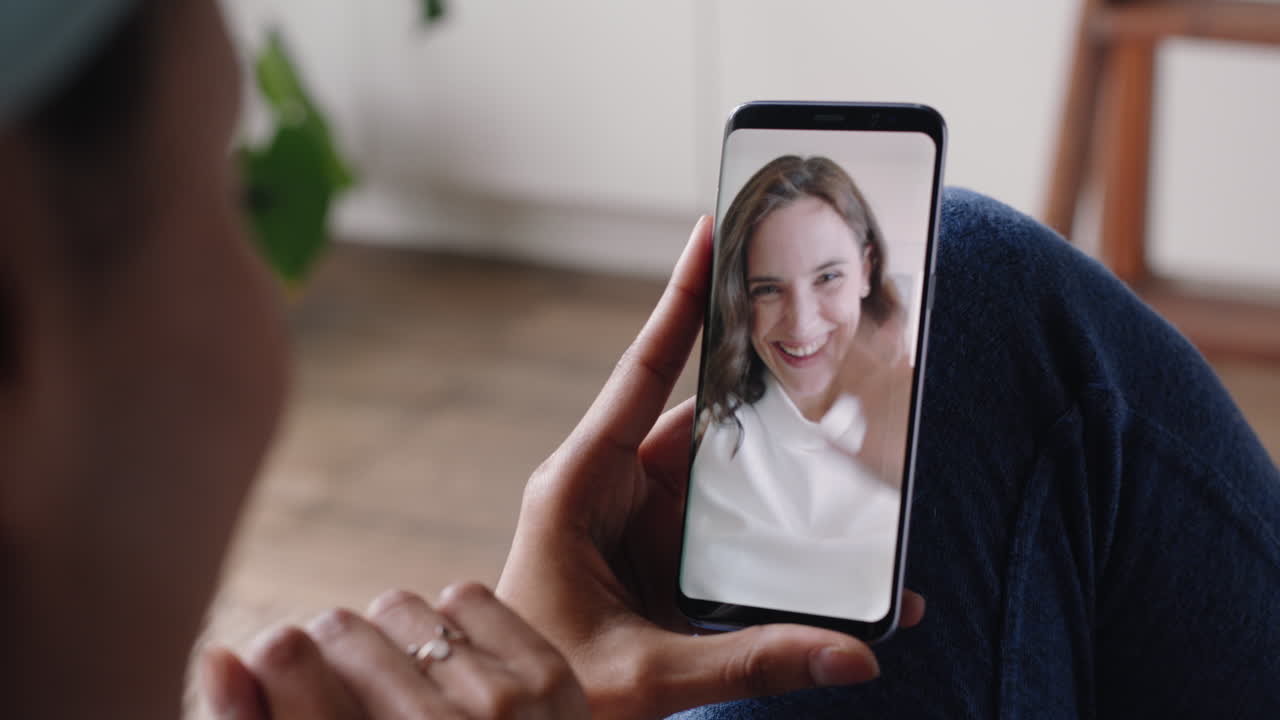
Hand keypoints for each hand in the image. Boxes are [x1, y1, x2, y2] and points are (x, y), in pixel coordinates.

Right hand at [199, 583, 587, 718]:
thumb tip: (216, 654)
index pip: (285, 654)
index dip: (276, 659)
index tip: (288, 670)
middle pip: (338, 625)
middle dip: (334, 655)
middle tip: (359, 697)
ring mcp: (504, 706)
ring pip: (399, 605)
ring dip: (394, 640)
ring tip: (410, 690)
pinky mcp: (552, 677)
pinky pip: (465, 594)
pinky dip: (454, 625)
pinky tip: (458, 673)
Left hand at [496, 216, 924, 719]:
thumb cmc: (538, 686)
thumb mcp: (648, 673)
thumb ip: (752, 658)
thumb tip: (856, 656)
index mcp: (580, 485)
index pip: (643, 374)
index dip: (678, 301)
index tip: (707, 231)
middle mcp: (612, 488)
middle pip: (704, 423)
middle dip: (764, 395)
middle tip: (830, 355)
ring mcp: (641, 520)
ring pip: (725, 476)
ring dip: (780, 475)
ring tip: (850, 464)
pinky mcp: (663, 554)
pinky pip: (727, 527)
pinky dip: (772, 535)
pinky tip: (826, 551)